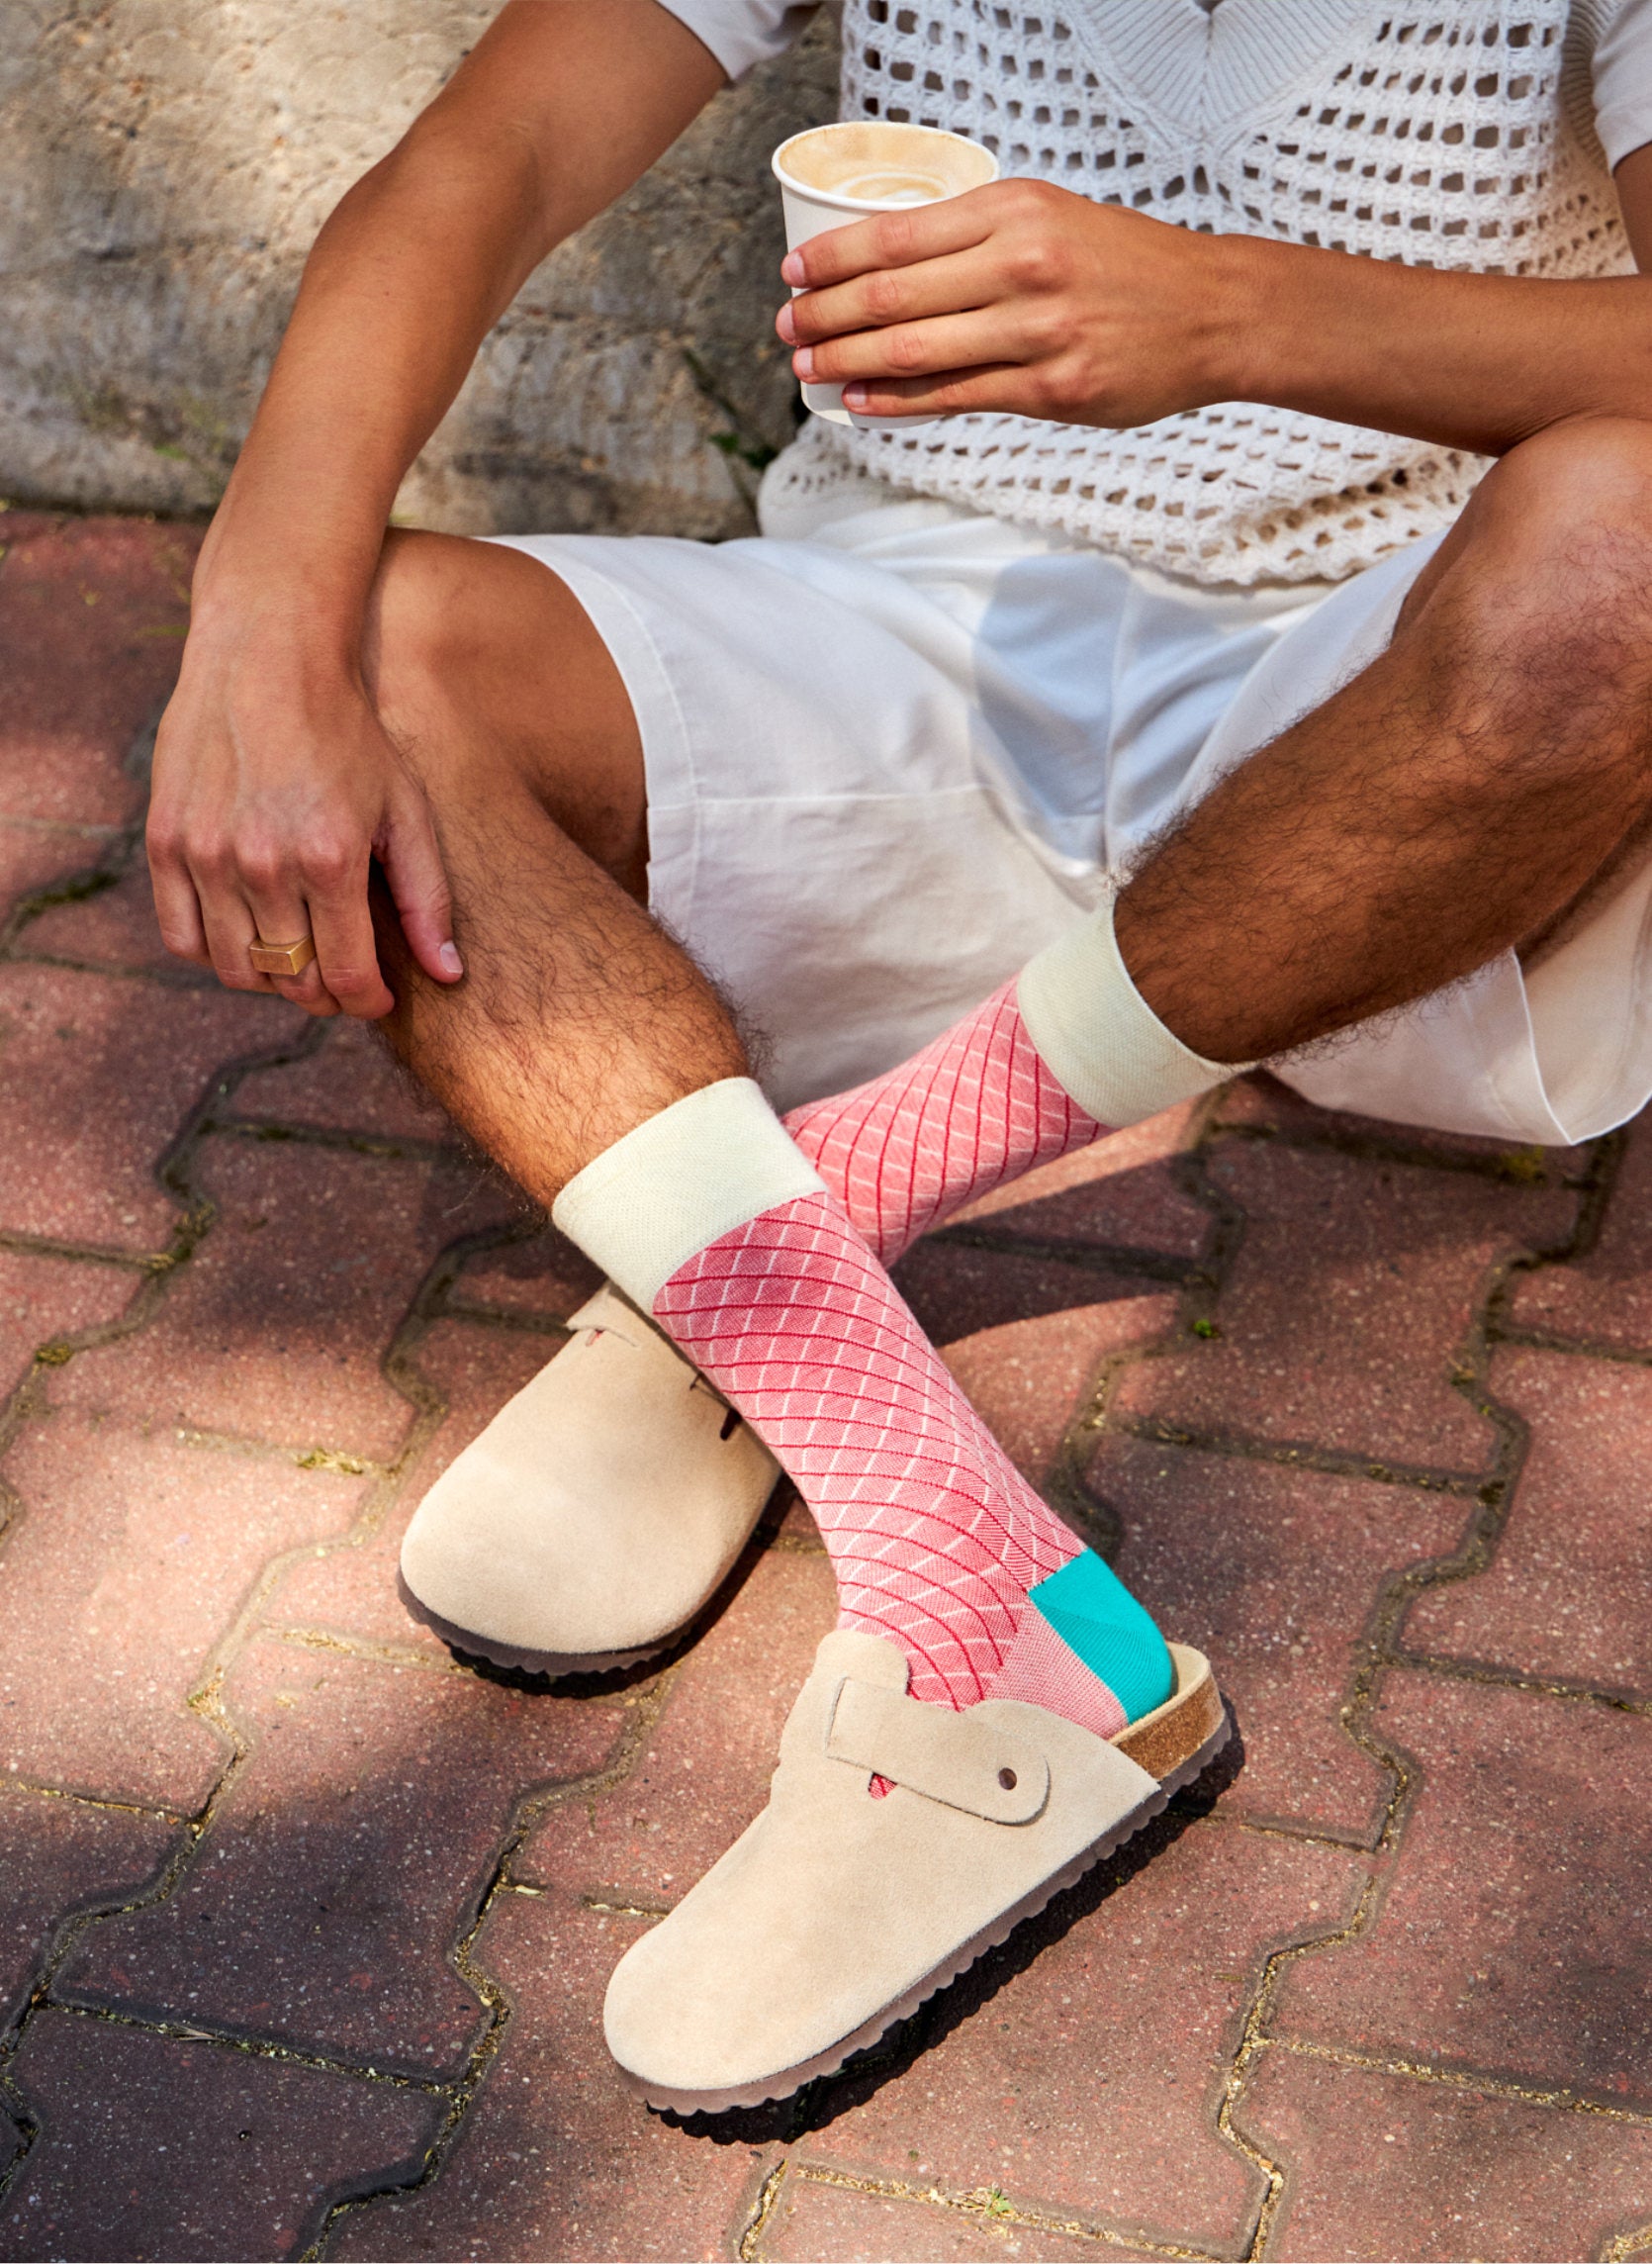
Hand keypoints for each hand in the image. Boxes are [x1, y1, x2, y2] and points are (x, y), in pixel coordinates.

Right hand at [147, 602, 461, 1018]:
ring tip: (296, 950)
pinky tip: (246, 931)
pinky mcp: (166, 842)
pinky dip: (215, 952)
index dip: (367, 1003)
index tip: (377, 999)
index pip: (347, 978)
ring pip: (236, 968)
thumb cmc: (350, 734)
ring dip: (270, 975)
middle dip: (324, 992)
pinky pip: (182, 938)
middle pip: (292, 979)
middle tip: (340, 975)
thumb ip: (428, 897)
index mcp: (330, 859)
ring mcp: (207, 854)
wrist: (268, 655)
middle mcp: (263, 863)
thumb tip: (448, 975)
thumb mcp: (407, 809)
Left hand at [776, 179, 1244, 426]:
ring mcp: (1035, 331)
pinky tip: (861, 400)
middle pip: (891, 294)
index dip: (833, 258)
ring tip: (807, 370)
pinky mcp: (1050, 389)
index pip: (897, 234)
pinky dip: (896, 401)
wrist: (1212, 312)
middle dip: (824, 315)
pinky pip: (953, 396)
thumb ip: (980, 238)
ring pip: (913, 349)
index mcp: (1015, 211)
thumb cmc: (1126, 266)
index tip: (794, 272)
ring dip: (846, 361)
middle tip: (786, 329)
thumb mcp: (1052, 219)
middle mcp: (1020, 265)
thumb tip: (892, 266)